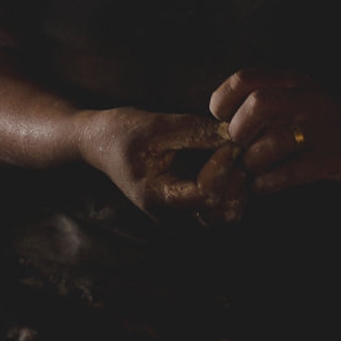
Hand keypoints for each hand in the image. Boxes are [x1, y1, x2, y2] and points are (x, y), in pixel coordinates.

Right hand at [80, 106, 248, 221]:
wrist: (101, 143)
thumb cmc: (122, 132)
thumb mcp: (154, 124)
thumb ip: (193, 130)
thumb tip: (232, 133)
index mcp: (157, 197)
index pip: (205, 195)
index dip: (222, 166)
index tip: (230, 139)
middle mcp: (171, 215)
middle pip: (220, 213)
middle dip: (236, 179)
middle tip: (239, 147)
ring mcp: (180, 214)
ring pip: (225, 215)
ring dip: (238, 186)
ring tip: (236, 154)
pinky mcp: (188, 206)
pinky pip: (221, 208)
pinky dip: (233, 188)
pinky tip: (231, 160)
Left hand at [209, 69, 340, 193]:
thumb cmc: (328, 119)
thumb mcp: (300, 94)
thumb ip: (266, 97)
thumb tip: (220, 120)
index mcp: (294, 81)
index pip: (246, 78)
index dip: (223, 99)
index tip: (220, 116)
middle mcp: (307, 99)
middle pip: (258, 105)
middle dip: (238, 128)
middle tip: (238, 144)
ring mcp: (321, 130)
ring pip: (272, 142)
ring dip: (253, 161)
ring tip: (252, 168)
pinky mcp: (330, 160)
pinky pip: (287, 174)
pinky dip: (267, 183)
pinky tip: (264, 185)